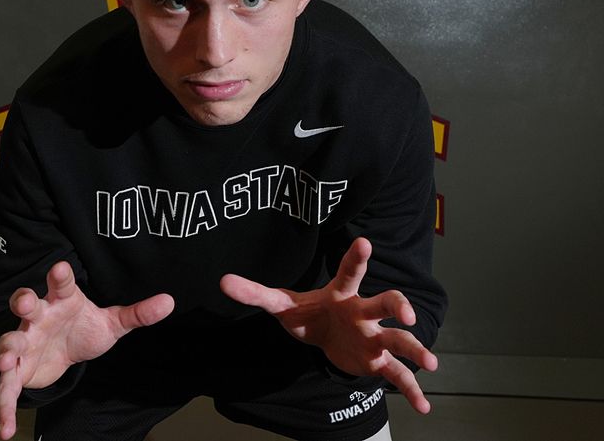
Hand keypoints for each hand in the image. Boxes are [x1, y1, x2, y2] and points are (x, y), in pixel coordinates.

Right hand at [0, 261, 173, 439]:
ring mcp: (25, 341)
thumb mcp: (112, 323)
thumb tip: (169, 302)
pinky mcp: (18, 369)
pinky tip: (6, 429)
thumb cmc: (83, 328)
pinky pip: (7, 387)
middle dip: (22, 301)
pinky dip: (4, 408)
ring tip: (5, 362)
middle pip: (26, 304)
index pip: (61, 284)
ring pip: (10, 341)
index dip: (60, 275)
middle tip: (24, 303)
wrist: (61, 352)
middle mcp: (39, 317)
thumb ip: (138, 314)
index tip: (60, 267)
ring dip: (5, 350)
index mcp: (63, 300)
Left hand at [220, 237, 437, 413]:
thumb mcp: (280, 303)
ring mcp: (374, 337)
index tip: (365, 242)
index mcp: (341, 293)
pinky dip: (412, 391)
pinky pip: (398, 375)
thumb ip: (254, 293)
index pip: (349, 271)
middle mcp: (363, 312)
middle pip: (385, 303)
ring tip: (429, 364)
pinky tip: (424, 409)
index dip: (357, 257)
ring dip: (415, 350)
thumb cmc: (307, 313)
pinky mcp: (377, 361)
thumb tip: (221, 281)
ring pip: (399, 340)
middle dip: (399, 306)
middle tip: (408, 315)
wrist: (325, 334)